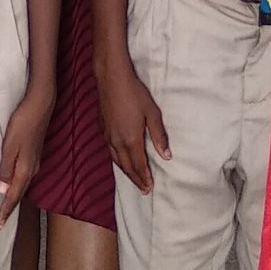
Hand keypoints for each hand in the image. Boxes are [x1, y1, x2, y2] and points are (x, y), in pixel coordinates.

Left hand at [0, 81, 55, 225]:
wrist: (40, 106)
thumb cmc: (22, 123)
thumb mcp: (9, 146)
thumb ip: (6, 168)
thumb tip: (3, 191)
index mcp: (25, 169)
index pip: (13, 196)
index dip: (5, 211)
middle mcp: (32, 169)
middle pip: (20, 194)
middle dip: (10, 208)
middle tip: (0, 221)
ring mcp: (34, 162)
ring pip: (23, 186)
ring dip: (14, 197)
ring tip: (6, 207)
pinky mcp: (34, 154)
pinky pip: (25, 176)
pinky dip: (18, 185)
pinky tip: (13, 184)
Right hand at [97, 57, 168, 194]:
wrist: (112, 79)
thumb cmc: (135, 94)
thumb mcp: (152, 114)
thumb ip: (159, 136)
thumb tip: (167, 156)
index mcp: (130, 139)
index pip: (138, 165)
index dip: (144, 177)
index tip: (149, 188)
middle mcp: (117, 141)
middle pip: (126, 166)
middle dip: (135, 179)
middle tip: (143, 190)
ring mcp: (108, 136)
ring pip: (116, 160)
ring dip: (126, 172)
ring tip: (133, 179)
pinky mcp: (103, 129)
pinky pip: (110, 151)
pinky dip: (117, 160)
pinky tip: (121, 160)